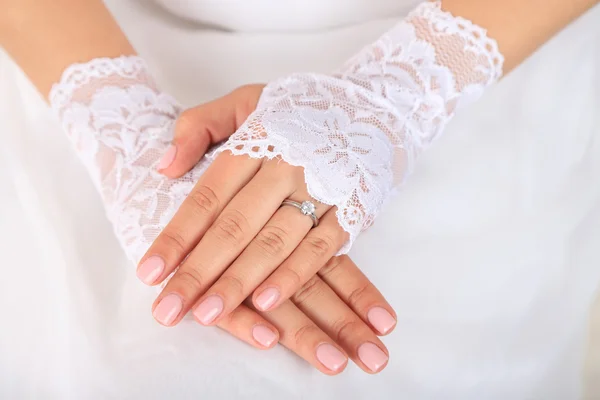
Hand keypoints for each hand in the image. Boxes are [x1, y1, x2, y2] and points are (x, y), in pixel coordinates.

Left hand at [138, 85, 395, 373]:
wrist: (372, 104)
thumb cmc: (298, 110)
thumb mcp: (244, 100)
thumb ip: (199, 126)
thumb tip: (165, 167)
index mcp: (255, 142)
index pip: (208, 196)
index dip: (177, 236)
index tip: (149, 272)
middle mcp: (285, 167)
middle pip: (235, 227)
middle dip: (199, 271)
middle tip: (168, 309)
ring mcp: (321, 190)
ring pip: (274, 243)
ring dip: (240, 282)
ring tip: (207, 314)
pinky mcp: (351, 210)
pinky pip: (321, 249)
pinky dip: (293, 276)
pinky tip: (266, 303)